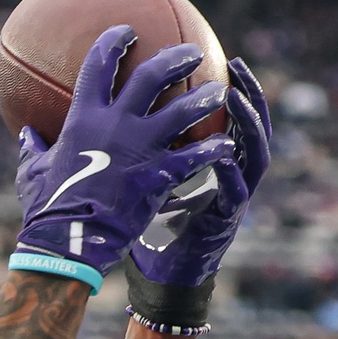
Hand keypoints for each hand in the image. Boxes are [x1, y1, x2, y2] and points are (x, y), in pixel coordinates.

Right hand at [14, 26, 234, 274]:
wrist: (68, 241)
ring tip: (218, 93)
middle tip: (192, 53)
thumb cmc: (46, 208)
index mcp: (83, 119)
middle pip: (153, 76)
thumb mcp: (31, 174)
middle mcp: (116, 125)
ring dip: (205, 98)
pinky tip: (226, 145)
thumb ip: (31, 150)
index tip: (127, 31)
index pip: (99, 65)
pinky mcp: (159, 175)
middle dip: (176, 58)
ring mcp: (141, 148)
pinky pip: (195, 156)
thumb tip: (24, 135)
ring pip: (184, 110)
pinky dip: (213, 149)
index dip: (114, 42)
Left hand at [129, 58, 272, 285]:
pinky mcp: (224, 220)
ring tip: (236, 97)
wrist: (158, 279)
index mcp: (204, 162)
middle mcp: (224, 174)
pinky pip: (234, 189)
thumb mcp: (136, 184)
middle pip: (247, 124)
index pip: (219, 118)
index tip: (210, 58)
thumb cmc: (147, 233)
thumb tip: (85, 129)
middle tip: (235, 62)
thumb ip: (125, 154)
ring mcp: (230, 196)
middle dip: (247, 91)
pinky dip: (230, 170)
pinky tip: (226, 152)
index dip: (220, 87)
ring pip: (252, 151)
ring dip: (248, 123)